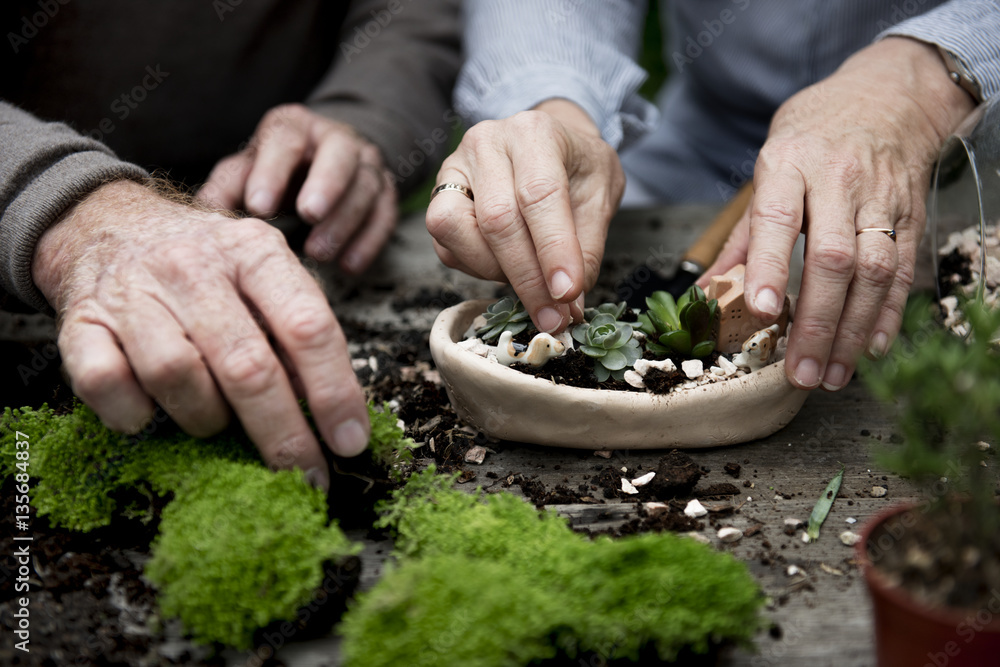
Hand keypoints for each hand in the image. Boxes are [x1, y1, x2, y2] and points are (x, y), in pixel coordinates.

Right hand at [32, 180, 370, 489]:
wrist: (109, 225)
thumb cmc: (207, 266)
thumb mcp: (265, 273)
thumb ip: (300, 329)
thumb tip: (334, 410)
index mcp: (254, 251)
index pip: (308, 326)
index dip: (335, 392)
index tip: (350, 443)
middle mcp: (194, 266)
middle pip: (247, 366)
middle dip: (283, 434)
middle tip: (305, 474)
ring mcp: (133, 292)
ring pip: (178, 377)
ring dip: (206, 418)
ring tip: (216, 420)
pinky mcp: (80, 322)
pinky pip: (106, 384)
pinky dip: (133, 414)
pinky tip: (151, 413)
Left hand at [197, 103, 396, 274]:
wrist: (323, 162)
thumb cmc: (274, 171)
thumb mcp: (245, 171)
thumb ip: (226, 189)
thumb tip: (199, 218)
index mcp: (294, 126)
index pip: (286, 137)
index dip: (273, 169)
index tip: (258, 206)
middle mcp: (335, 138)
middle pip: (340, 152)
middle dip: (326, 182)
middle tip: (308, 215)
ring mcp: (366, 164)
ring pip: (367, 185)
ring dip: (345, 220)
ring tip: (319, 253)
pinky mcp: (386, 192)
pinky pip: (385, 214)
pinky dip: (370, 241)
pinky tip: (349, 266)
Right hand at [426, 99, 623, 332]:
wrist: (551, 146)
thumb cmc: (578, 169)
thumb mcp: (602, 195)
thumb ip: (587, 247)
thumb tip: (567, 303)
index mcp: (534, 132)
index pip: (539, 194)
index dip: (553, 250)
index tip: (566, 294)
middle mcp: (486, 143)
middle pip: (497, 219)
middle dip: (526, 278)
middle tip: (552, 316)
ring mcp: (454, 169)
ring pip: (456, 230)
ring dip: (495, 272)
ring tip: (530, 282)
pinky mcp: (438, 197)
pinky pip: (446, 246)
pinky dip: (476, 269)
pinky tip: (506, 268)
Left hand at [700, 37, 975, 390]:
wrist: (887, 96)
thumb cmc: (813, 135)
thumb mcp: (767, 167)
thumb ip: (743, 233)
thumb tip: (705, 290)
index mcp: (789, 165)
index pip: (778, 219)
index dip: (770, 267)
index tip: (762, 312)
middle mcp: (838, 181)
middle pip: (833, 258)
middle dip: (817, 322)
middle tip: (801, 371)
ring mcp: (879, 198)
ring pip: (872, 271)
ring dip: (852, 330)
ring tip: (832, 374)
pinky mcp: (909, 214)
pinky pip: (901, 270)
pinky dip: (887, 313)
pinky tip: (870, 348)